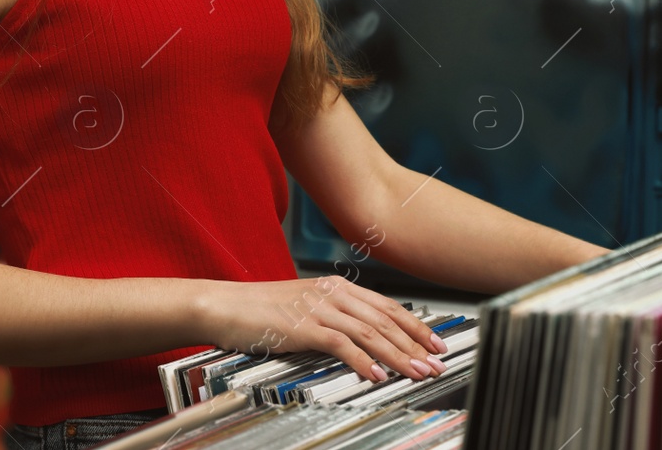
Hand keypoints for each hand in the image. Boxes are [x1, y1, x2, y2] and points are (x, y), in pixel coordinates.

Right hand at [194, 276, 449, 382]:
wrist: (225, 305)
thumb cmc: (261, 310)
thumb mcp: (305, 306)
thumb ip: (335, 317)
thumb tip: (364, 339)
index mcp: (336, 287)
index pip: (387, 306)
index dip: (415, 325)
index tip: (436, 342)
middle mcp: (332, 293)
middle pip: (385, 319)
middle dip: (415, 343)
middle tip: (437, 362)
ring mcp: (318, 308)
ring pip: (370, 332)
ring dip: (398, 354)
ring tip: (418, 371)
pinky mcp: (303, 326)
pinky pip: (341, 344)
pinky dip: (362, 360)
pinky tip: (377, 374)